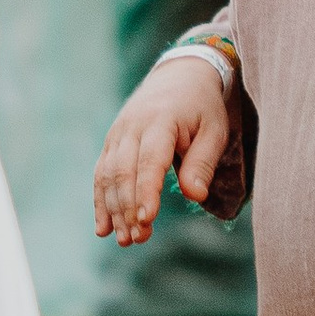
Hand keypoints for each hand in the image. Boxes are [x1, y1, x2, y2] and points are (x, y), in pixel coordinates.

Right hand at [94, 54, 230, 247]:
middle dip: (128, 209)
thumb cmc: (202, 107)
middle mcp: (132, 127)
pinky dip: (100, 201)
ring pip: (108, 176)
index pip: (149, 161)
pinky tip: (103, 228)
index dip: (146, 192)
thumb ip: (202, 163)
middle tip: (138, 239)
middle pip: (124, 172)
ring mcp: (118, 134)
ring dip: (114, 210)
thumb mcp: (214, 130)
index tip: (147, 220)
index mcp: (160, 121)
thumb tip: (195, 196)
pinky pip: (101, 174)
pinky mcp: (111, 142)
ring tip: (124, 240)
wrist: (179, 74)